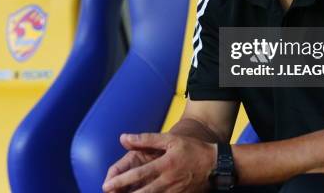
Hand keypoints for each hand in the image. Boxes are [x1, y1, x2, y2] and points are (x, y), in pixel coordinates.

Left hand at [102, 133, 216, 192]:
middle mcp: (168, 181)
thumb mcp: (170, 139)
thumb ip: (146, 139)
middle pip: (143, 192)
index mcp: (164, 164)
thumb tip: (124, 137)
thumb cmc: (192, 149)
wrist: (217, 165)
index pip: (138, 174)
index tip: (106, 185)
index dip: (121, 181)